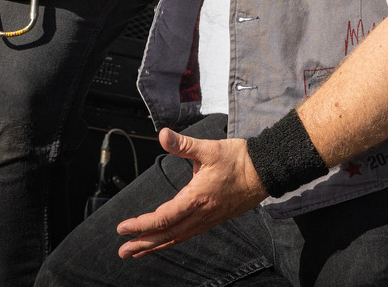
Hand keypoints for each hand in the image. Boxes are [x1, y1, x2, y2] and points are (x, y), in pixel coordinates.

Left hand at [116, 129, 267, 257]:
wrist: (264, 172)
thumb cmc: (238, 159)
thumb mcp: (209, 149)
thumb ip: (183, 145)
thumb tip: (163, 134)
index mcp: (196, 198)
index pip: (163, 218)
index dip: (141, 225)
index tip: (123, 228)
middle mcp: (201, 214)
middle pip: (167, 234)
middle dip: (143, 243)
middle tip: (123, 251)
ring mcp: (208, 219)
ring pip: (177, 237)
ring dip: (156, 245)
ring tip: (138, 252)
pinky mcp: (214, 219)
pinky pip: (188, 234)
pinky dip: (172, 240)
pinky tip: (166, 240)